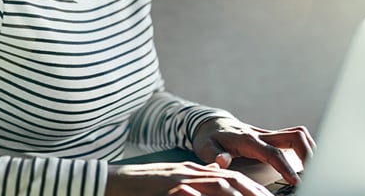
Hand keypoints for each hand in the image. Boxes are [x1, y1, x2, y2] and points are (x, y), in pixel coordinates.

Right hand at [105, 161, 271, 195]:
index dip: (251, 188)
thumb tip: (214, 178)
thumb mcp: (173, 186)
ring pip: (221, 182)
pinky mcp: (170, 184)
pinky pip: (199, 190)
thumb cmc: (138, 190)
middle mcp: (191, 172)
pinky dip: (217, 194)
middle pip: (232, 178)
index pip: (230, 178)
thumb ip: (194, 184)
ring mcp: (181, 177)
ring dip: (243, 193)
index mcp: (194, 172)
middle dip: (255, 191)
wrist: (109, 182)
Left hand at [191, 118, 315, 185]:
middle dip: (308, 154)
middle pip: (294, 137)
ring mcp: (269, 134)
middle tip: (314, 173)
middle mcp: (261, 134)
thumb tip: (222, 161)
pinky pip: (294, 137)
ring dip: (310, 148)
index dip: (286, 167)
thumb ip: (214, 155)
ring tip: (315, 168)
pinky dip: (305, 147)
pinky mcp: (272, 136)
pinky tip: (307, 162)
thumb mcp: (205, 148)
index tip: (296, 181)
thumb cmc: (209, 139)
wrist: (211, 124)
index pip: (272, 153)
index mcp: (247, 140)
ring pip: (297, 134)